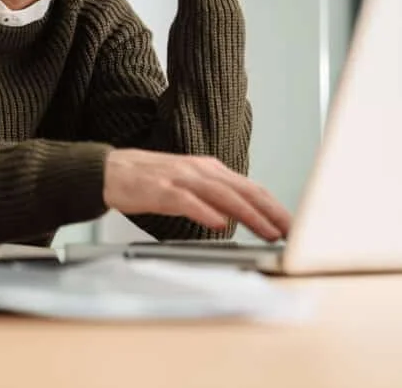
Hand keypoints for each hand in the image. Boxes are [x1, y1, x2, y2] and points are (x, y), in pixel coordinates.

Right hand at [103, 148, 290, 240]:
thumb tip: (236, 217)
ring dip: (248, 214)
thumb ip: (213, 197)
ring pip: (222, 195)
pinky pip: (187, 201)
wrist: (110, 170)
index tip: (292, 224)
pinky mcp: (160, 189)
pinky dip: (205, 212)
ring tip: (266, 230)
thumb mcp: (189, 185)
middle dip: (270, 212)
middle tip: (290, 230)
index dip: (274, 206)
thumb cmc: (149, 181)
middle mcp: (200, 170)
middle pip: (243, 190)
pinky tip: (219, 224)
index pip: (250, 187)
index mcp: (210, 169)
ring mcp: (181, 178)